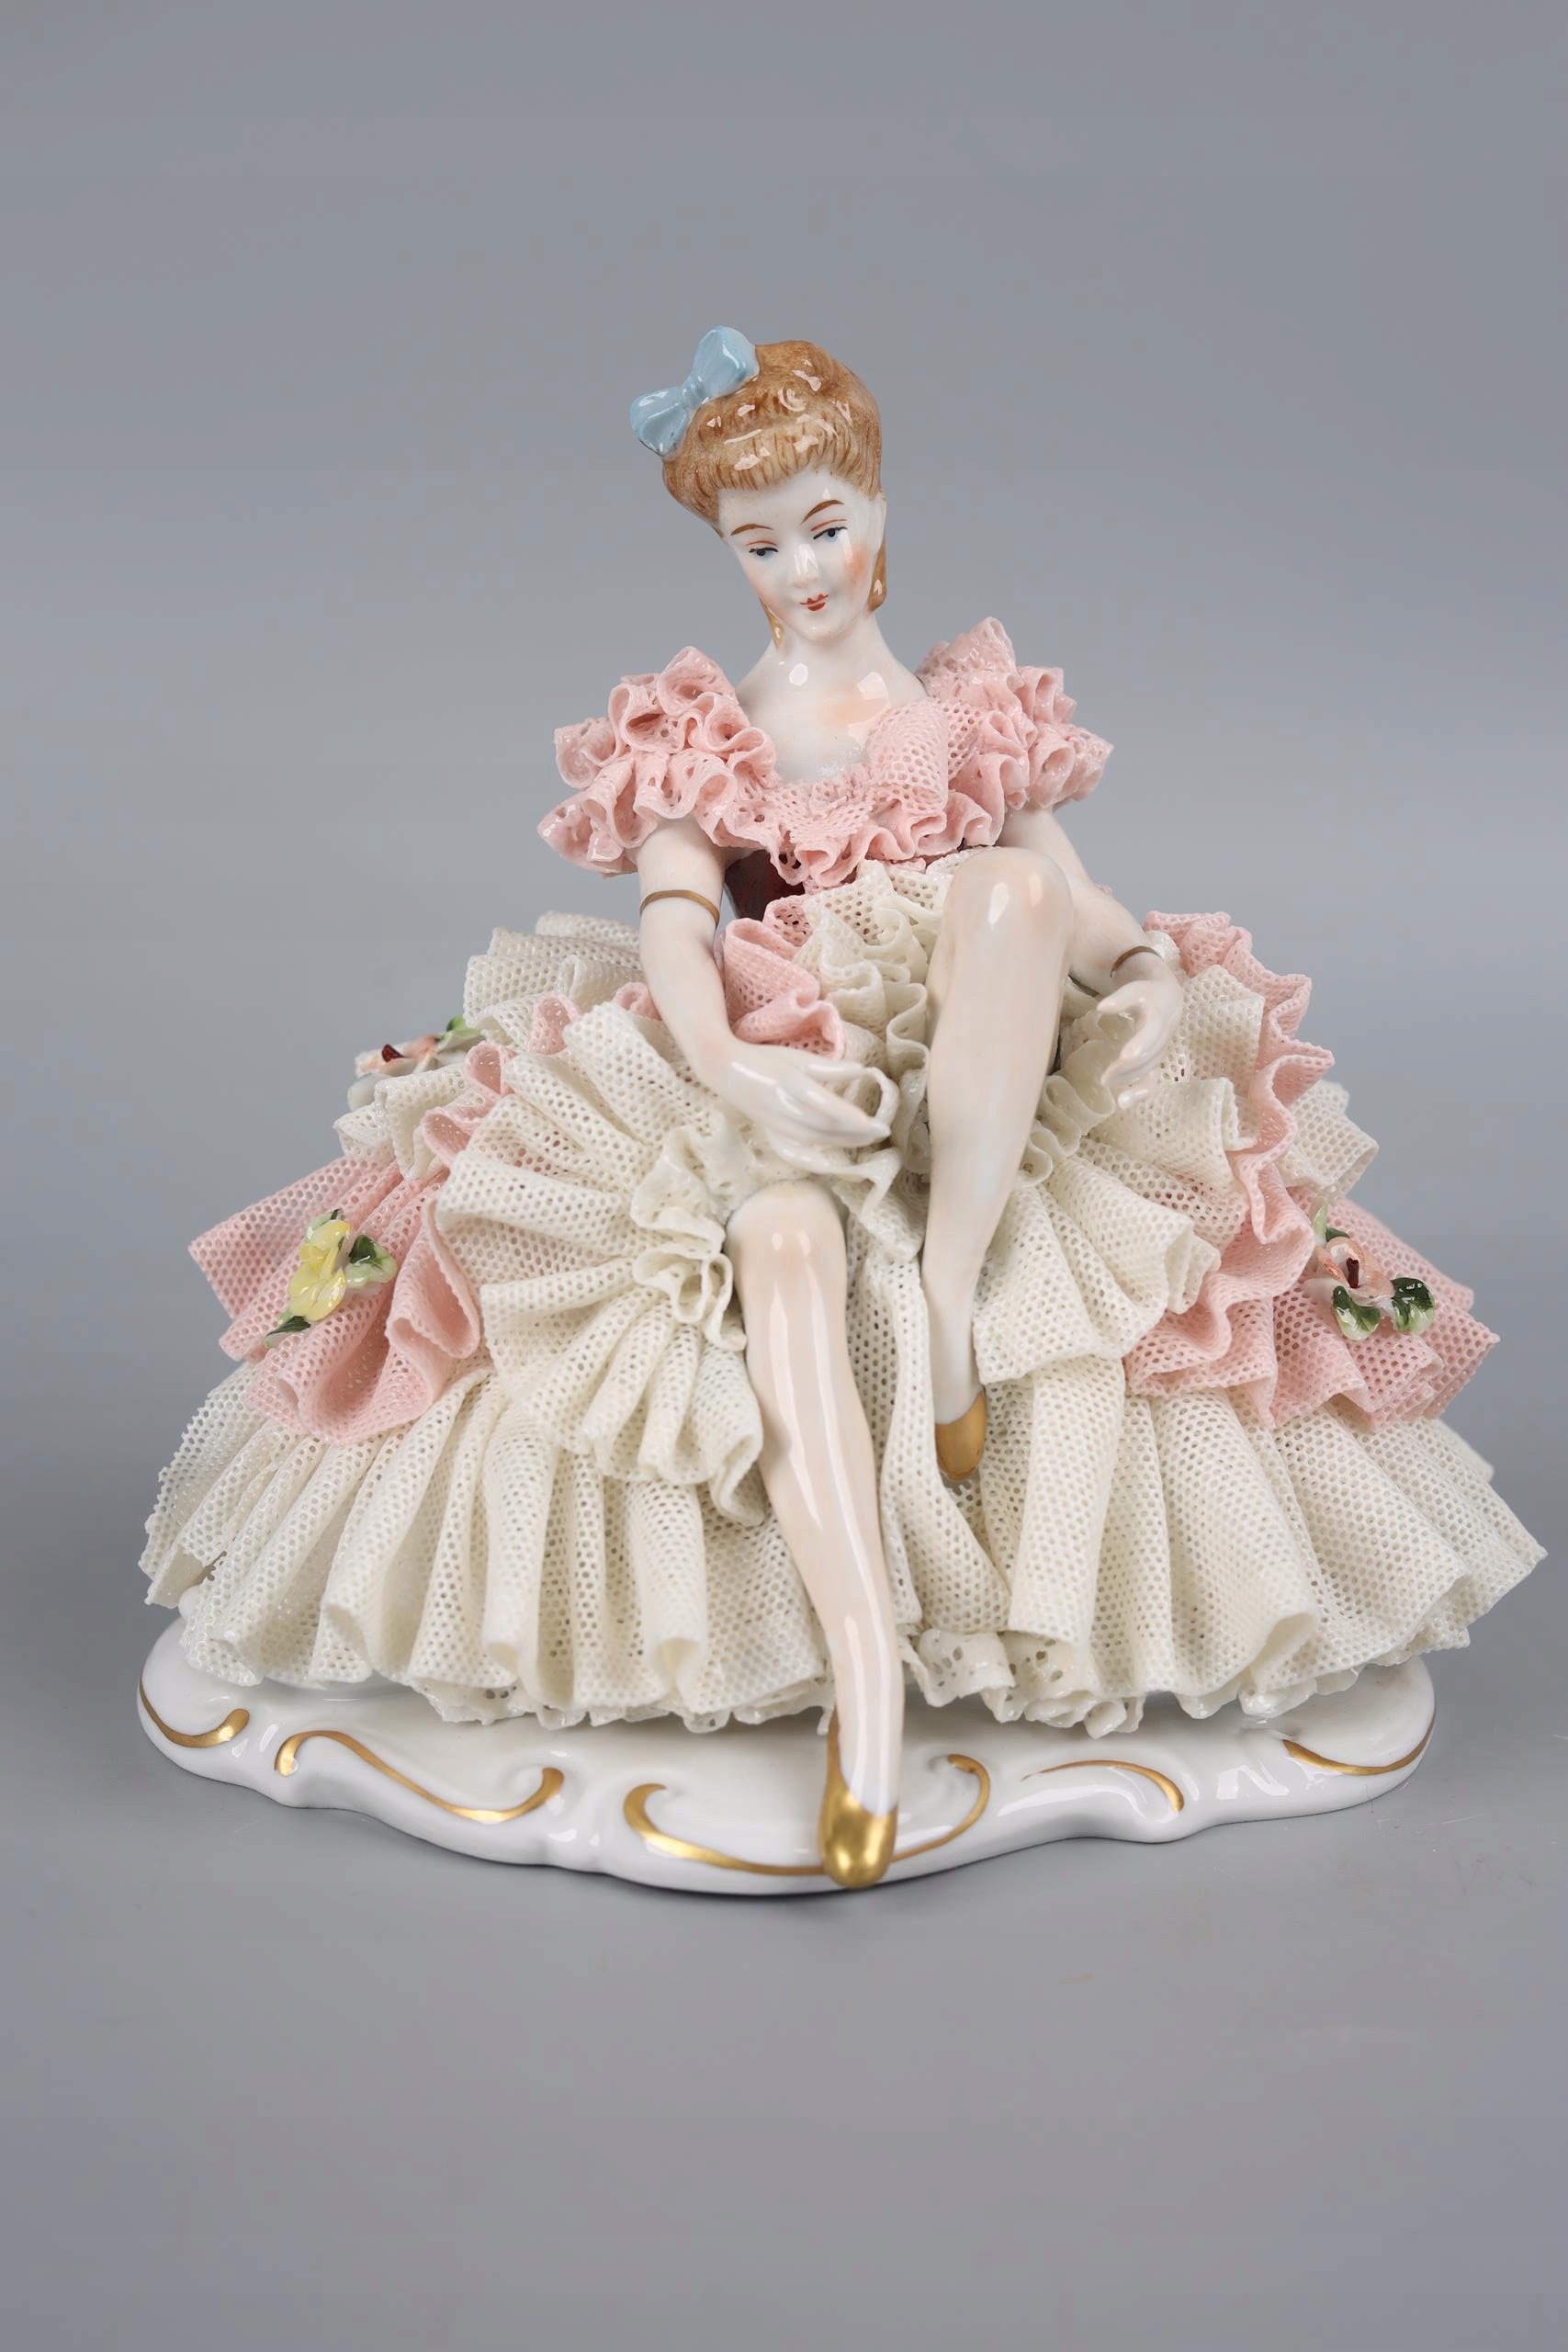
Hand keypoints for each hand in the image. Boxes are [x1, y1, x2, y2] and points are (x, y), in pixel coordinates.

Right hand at [693, 1038, 891, 1169]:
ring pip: (812, 1140)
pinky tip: (831, 1165)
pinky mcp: (770, 1133)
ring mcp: (774, 1124)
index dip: (848, 1116)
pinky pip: (794, 1153)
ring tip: (867, 1140)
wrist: (724, 1070)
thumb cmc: (764, 1060)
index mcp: (789, 1084)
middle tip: (881, 1131)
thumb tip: (861, 1071)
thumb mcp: (796, 1058)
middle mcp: (782, 1107)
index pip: (823, 1105)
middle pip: (822, 1127)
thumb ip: (828, 1067)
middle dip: (854, 1132)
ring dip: (842, 1143)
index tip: (872, 1122)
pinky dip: (813, 1162)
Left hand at [1099, 960, 1182, 1106]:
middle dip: (1138, 1046)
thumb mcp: (1118, 960)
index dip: (1123, 1000)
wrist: (1161, 987)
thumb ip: (1090, 949)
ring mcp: (1164, 1037)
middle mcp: (1163, 1013)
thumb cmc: (1128, 974)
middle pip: (1154, 1032)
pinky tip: (1124, 1103)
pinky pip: (1154, 1077)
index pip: (1138, 992)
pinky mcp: (1157, 1056)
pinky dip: (1141, 1090)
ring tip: (1106, 1080)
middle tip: (1120, 1058)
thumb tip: (1056, 929)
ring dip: (1131, 1070)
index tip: (1101, 1007)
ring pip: (1153, 1057)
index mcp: (1152, 987)